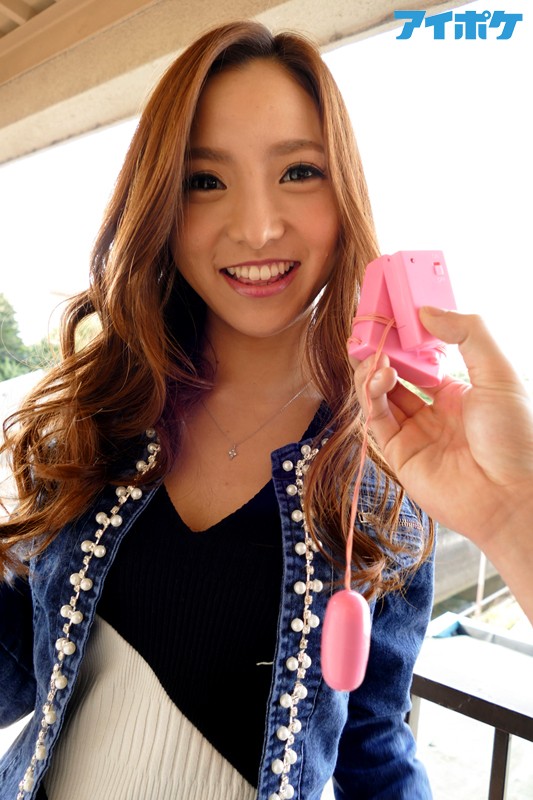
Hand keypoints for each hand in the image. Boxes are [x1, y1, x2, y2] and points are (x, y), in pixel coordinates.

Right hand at [350, 308, 532, 548]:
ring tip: (376, 355)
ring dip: (373, 372)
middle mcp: (435, 413)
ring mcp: (416, 434)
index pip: (423, 360)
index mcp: (460, 394)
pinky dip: (371, 395)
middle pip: (397, 377)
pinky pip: (377, 420)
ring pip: (381, 397)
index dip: (406, 340)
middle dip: (381, 354)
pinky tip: (379, 376)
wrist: (512, 496)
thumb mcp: (499, 373)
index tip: (393, 317)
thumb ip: (468, 333)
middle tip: (370, 331)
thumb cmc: (517, 437)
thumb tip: (428, 310)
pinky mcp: (399, 455)